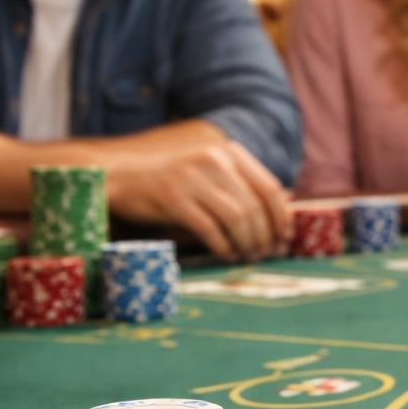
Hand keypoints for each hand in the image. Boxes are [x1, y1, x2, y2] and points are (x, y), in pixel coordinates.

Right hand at [106, 138, 291, 261]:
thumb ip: (243, 183)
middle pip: (254, 207)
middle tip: (266, 253)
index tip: (285, 237)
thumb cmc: (172, 178)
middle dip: (265, 236)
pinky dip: (223, 246)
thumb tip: (287, 202)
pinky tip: (226, 254)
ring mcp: (193, 178)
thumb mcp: (211, 171)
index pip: (268, 187)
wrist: (120, 175)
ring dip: (246, 243)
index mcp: (228, 152)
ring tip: (247, 256)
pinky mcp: (174, 198)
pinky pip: (210, 229)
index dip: (281, 217)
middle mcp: (214, 160)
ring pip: (237, 218)